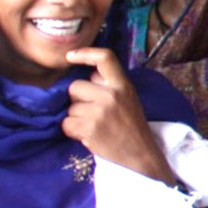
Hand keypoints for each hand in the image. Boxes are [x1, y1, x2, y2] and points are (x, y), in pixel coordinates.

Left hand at [63, 49, 174, 183]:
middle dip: (77, 100)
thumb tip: (84, 74)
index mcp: (123, 85)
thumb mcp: (128, 98)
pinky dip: (73, 131)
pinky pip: (67, 124)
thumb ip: (109, 85)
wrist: (141, 155)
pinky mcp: (90, 127)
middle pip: (75, 87)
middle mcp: (112, 95)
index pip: (105, 58)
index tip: (70, 57)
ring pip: (70, 108)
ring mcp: (100, 111)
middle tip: (92, 112)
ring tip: (94, 126)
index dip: (85, 53)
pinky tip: (87, 135)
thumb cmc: (132, 126)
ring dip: (76, 118)